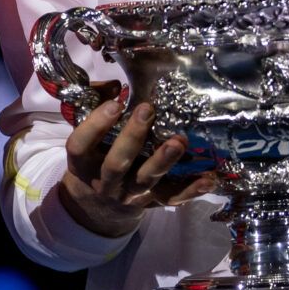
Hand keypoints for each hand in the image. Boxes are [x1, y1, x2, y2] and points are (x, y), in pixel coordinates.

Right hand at [58, 99, 217, 238]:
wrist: (98, 203)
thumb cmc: (95, 155)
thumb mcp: (87, 135)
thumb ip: (95, 105)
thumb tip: (115, 86)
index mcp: (82, 163)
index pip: (80, 146)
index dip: (95, 125)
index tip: (114, 103)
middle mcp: (104, 181)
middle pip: (116, 164)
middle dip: (132, 137)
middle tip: (147, 110)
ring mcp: (129, 194)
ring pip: (145, 179)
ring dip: (163, 160)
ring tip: (179, 141)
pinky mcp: (151, 202)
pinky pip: (171, 198)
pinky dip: (191, 190)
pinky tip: (207, 178)